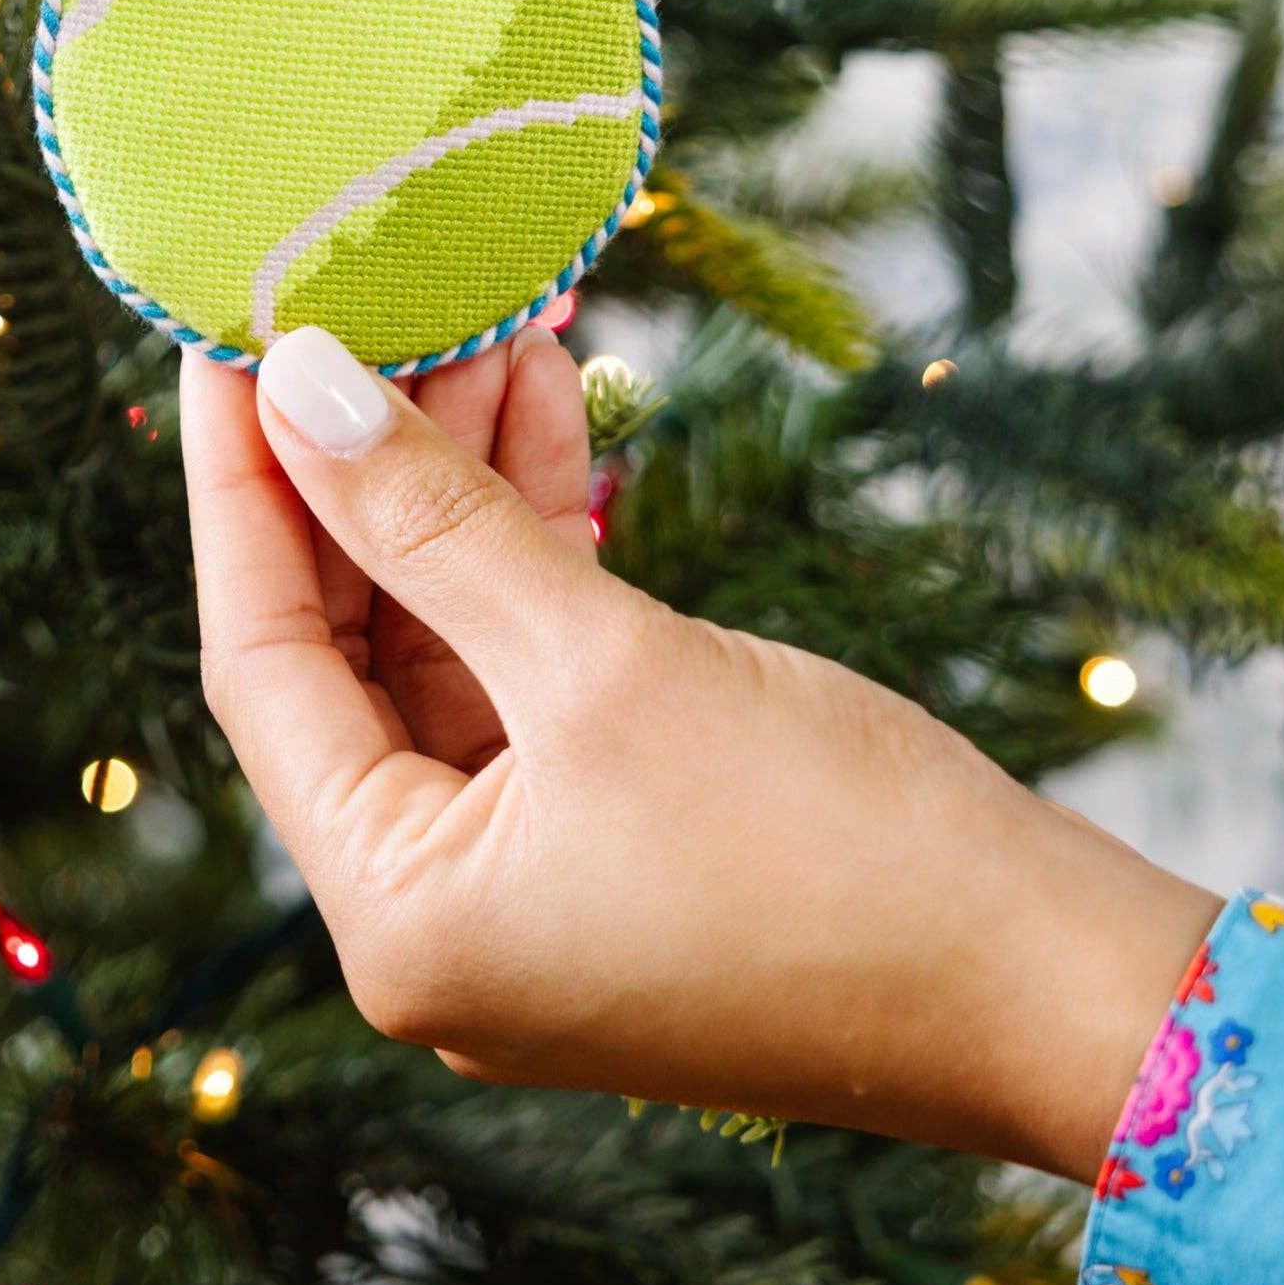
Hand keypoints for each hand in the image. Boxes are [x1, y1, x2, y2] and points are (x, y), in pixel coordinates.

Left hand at [182, 322, 1217, 1174]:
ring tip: (480, 314)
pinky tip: (542, 406)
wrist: (1058, 985)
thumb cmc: (834, 849)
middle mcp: (438, 914)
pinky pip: (530, 668)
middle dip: (366, 463)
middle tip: (367, 299)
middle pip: (350, 643)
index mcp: (397, 915)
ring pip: (447, 640)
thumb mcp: (607, 661)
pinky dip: (534, 544)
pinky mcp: (614, 839)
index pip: (260, 660)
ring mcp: (528, 882)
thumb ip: (435, 522)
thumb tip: (303, 387)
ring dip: (459, 483)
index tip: (225, 336)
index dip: (242, 484)